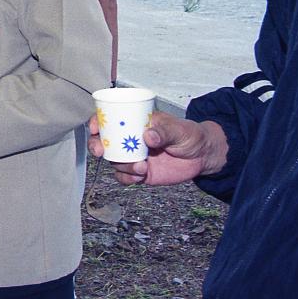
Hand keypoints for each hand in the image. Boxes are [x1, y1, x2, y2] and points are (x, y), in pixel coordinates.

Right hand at [90, 111, 226, 185]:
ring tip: (142, 168)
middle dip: (97, 146)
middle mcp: (130, 139)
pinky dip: (127, 178)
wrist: (203, 157)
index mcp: (136, 123)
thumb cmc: (191, 135)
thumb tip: (148, 136)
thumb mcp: (180, 129)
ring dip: (121, 165)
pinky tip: (138, 178)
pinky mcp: (140, 172)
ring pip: (114, 161)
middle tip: (102, 152)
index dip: (97, 122)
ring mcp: (134, 156)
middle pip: (103, 141)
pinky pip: (124, 177)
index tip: (95, 128)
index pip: (110, 120)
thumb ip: (165, 131)